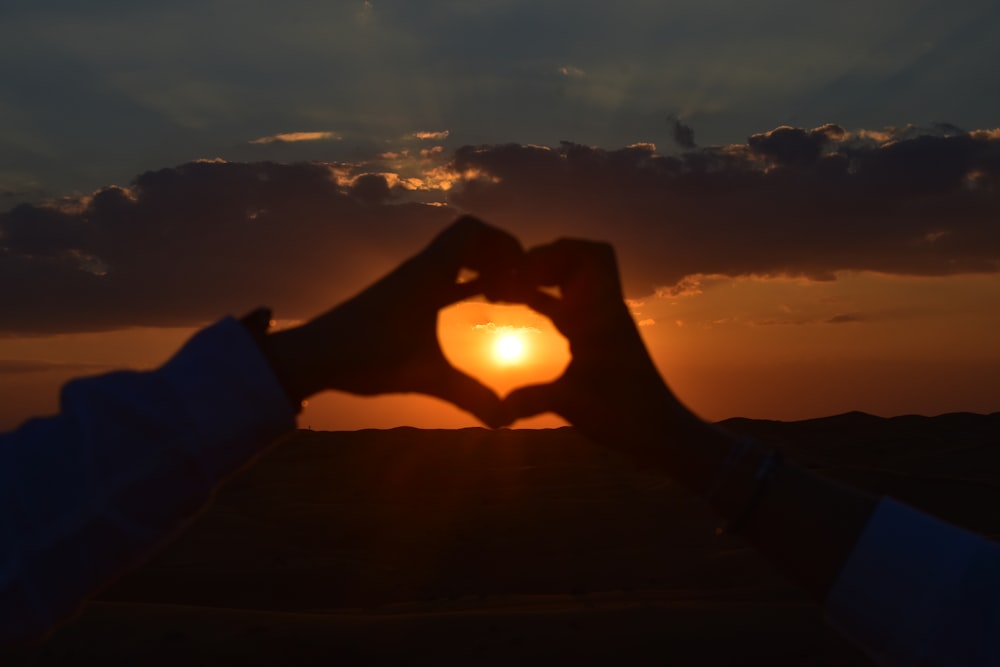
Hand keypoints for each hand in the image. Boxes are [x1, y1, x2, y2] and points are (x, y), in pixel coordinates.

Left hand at [268, 216, 522, 427]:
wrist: (312, 355)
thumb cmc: (364, 357)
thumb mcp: (423, 376)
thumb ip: (468, 395)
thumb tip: (504, 420)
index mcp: (427, 273)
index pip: (471, 230)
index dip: (504, 242)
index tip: (526, 270)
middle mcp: (418, 269)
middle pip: (466, 238)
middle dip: (499, 254)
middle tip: (521, 284)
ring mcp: (408, 282)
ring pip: (452, 256)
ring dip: (481, 266)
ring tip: (503, 294)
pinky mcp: (400, 297)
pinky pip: (441, 275)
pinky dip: (464, 280)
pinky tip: (474, 304)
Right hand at [504, 239, 707, 464]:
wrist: (660, 432)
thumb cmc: (626, 415)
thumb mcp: (572, 404)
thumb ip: (531, 401)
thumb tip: (495, 413)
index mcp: (603, 313)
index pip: (587, 257)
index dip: (551, 253)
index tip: (518, 271)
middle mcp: (606, 310)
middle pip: (582, 258)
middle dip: (546, 258)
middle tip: (513, 274)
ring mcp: (602, 323)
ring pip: (576, 280)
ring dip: (546, 277)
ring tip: (511, 287)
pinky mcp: (598, 338)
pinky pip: (570, 304)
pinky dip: (546, 298)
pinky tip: (521, 304)